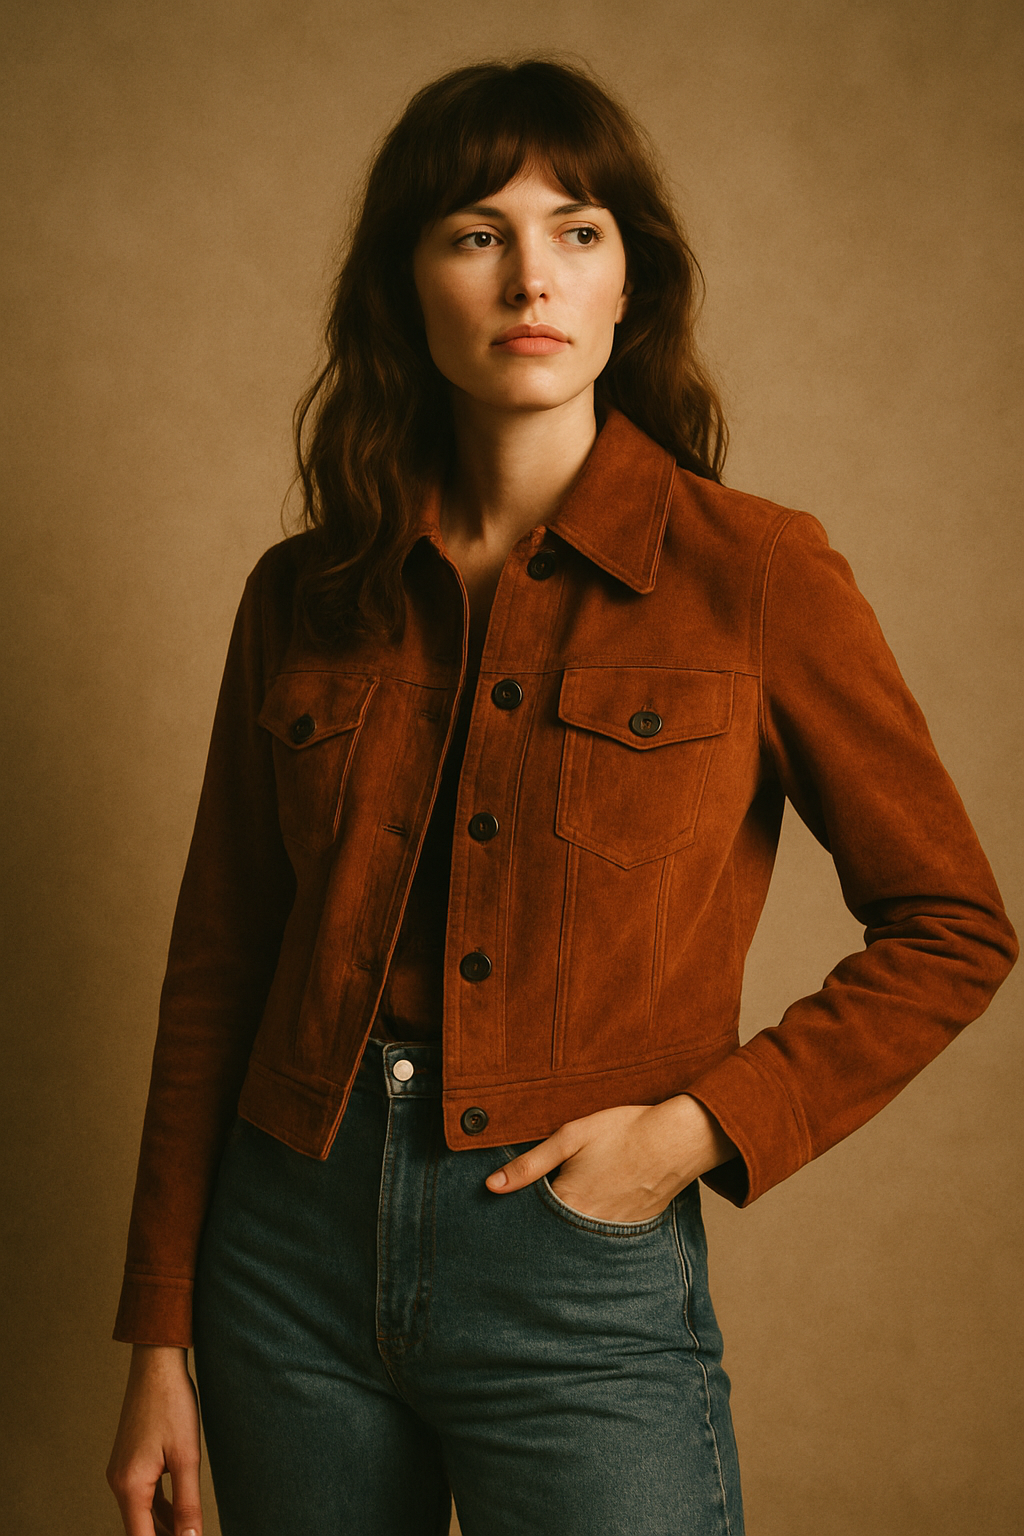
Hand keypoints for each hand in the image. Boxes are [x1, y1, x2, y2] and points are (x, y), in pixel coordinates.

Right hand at [106, 1344, 203, 1535]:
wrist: (156, 1364)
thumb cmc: (172, 1404)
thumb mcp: (187, 1457)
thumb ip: (187, 1504)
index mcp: (130, 1486)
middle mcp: (119, 1482)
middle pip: (140, 1529)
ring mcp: (122, 1471)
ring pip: (142, 1512)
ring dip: (163, 1526)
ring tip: (188, 1532)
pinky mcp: (129, 1461)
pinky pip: (143, 1494)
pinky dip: (159, 1507)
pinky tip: (177, 1513)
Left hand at [484, 1095, 738, 1223]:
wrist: (676, 1140)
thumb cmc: (623, 1132)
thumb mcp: (570, 1137)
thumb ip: (529, 1164)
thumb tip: (491, 1186)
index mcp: (568, 1203)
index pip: (530, 1221)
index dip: (518, 1215)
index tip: (505, 1217)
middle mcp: (589, 1224)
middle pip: (554, 1234)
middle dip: (541, 1229)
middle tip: (532, 1220)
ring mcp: (613, 1230)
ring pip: (579, 1237)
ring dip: (567, 1230)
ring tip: (563, 1214)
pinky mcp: (633, 1228)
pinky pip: (604, 1236)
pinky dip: (594, 1229)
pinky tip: (594, 1211)